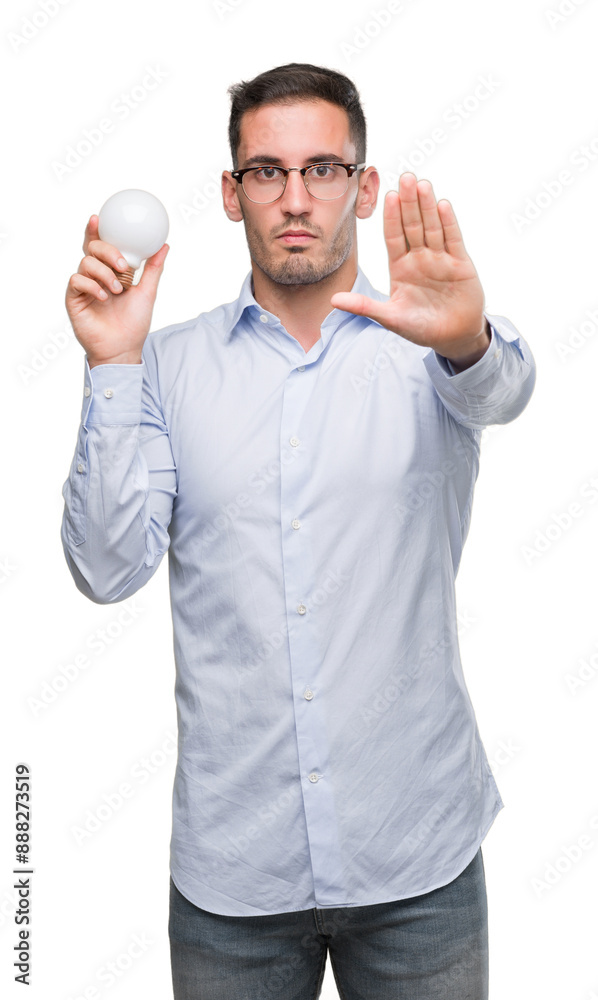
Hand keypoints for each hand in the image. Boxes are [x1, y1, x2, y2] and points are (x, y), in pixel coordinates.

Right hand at [65, 215, 168, 366]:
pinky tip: (104, 297)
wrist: (123, 349)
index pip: (100, 245)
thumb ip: (153, 269)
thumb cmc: (133, 323)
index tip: (98, 217)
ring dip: (104, 274)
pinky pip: (77, 281)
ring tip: (118, 290)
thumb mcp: (147, 293)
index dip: (96, 230)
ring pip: (85, 263)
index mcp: (110, 271)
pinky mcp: (74, 299)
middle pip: (92, 248)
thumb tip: (164, 245)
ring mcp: (83, 287)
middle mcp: (95, 276)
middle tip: (123, 265)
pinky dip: (92, 286)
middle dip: (107, 251)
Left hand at [330, 172, 487, 363]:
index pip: (393, 236)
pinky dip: (448, 223)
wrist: (453, 337)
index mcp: (400, 267)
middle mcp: (419, 258)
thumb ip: (364, 307)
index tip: (388, 196)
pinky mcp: (460, 264)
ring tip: (422, 185)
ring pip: (433, 227)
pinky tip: (442, 205)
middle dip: (409, 202)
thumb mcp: (390, 318)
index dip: (391, 217)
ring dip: (428, 206)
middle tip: (406, 177)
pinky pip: (453, 239)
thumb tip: (334, 300)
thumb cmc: (421, 328)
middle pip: (413, 225)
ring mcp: (440, 259)